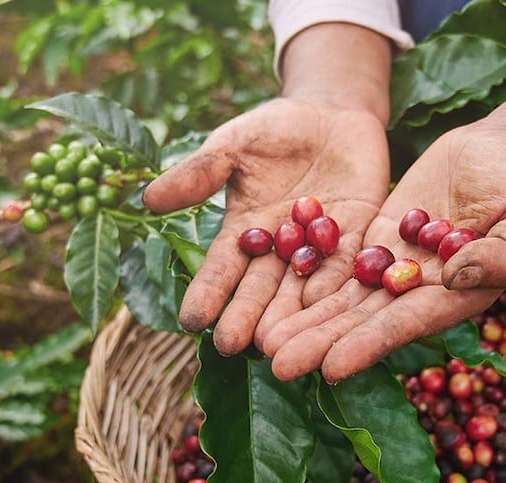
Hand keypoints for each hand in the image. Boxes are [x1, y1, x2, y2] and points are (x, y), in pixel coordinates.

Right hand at [142, 97, 390, 354]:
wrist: (332, 112)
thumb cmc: (273, 129)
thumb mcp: (232, 145)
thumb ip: (199, 173)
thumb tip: (147, 198)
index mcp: (244, 232)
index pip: (221, 269)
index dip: (207, 293)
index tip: (191, 320)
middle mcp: (279, 250)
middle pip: (261, 289)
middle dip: (246, 317)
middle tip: (232, 346)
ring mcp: (318, 248)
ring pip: (302, 288)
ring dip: (290, 317)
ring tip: (277, 345)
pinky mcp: (358, 237)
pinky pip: (346, 265)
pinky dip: (336, 285)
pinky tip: (325, 307)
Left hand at [260, 118, 505, 381]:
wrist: (505, 149)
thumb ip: (503, 253)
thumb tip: (453, 276)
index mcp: (459, 296)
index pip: (407, 324)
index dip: (369, 345)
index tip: (331, 367)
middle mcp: (421, 291)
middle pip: (364, 321)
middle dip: (321, 343)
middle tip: (277, 365)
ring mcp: (396, 266)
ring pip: (344, 299)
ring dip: (305, 321)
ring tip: (263, 343)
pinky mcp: (378, 240)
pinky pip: (339, 262)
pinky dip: (308, 280)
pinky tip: (273, 296)